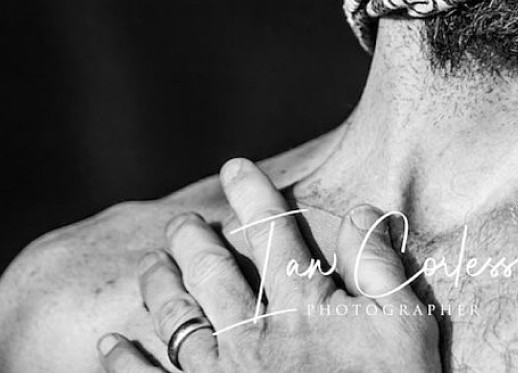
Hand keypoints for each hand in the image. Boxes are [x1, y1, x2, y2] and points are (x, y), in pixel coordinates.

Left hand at [97, 158, 441, 371]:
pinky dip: (124, 363)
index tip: (236, 165)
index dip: (254, 193)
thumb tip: (358, 209)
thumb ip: (382, 267)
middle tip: (180, 222)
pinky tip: (110, 345)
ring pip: (177, 318)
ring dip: (160, 287)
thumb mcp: (408, 329)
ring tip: (151, 267)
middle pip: (213, 271)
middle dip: (193, 238)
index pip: (273, 232)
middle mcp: (255, 333)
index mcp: (304, 306)